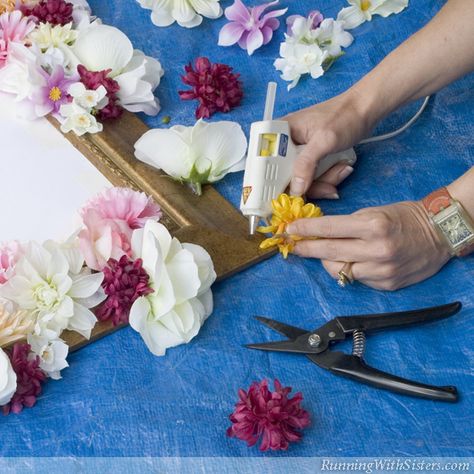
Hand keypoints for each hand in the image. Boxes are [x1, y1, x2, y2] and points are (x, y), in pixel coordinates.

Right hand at [284, 91, 372, 197]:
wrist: (366, 109)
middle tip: (328, 186)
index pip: (267, 165)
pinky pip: (313, 177)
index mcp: (280, 134)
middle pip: (286, 178)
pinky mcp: (311, 159)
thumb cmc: (344, 116)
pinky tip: (341, 169)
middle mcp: (286, 145)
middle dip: (310, 185)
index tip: (291, 195)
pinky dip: (328, 178)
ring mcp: (299, 153)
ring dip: (324, 181)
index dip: (275, 183)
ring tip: (341, 169)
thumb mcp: (324, 140)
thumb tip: (294, 190)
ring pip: (302, 181)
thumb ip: (306, 165)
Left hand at [287, 201, 451, 290]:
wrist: (439, 234)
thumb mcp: (375, 211)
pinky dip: (351, 270)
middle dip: (306, 249)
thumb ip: (348, 225)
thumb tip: (320, 233)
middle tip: (294, 246)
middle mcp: (377, 250)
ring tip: (329, 253)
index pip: (329, 229)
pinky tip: (355, 261)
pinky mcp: (386, 284)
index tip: (290, 229)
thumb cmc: (405, 218)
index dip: (306, 229)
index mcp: (373, 226)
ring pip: (339, 271)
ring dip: (328, 262)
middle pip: (328, 252)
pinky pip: (357, 280)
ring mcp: (382, 270)